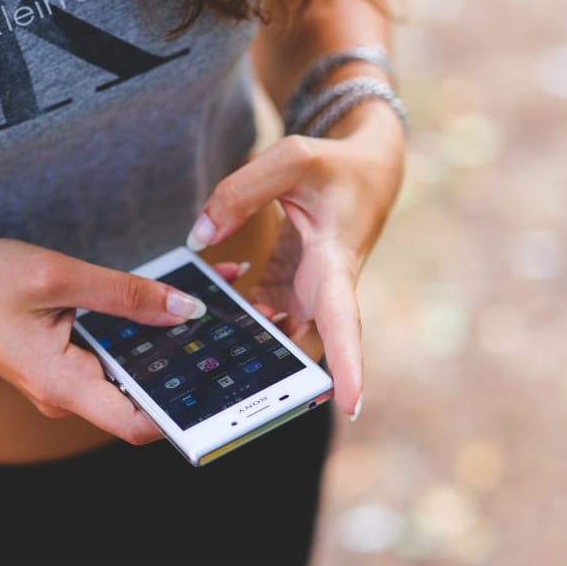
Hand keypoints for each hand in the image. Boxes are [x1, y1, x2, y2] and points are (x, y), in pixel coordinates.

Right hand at [0, 239, 207, 444]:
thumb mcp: (55, 277)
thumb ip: (123, 295)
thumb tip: (184, 311)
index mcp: (61, 385)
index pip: (136, 423)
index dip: (184, 411)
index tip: (225, 384)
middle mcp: (67, 393)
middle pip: (142, 394)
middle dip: (188, 364)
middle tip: (235, 327)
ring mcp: (67, 380)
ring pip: (131, 372)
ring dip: (170, 342)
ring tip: (212, 302)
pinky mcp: (67, 361)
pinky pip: (114, 355)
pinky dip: (143, 331)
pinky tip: (169, 302)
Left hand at [186, 103, 404, 418]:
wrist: (367, 171)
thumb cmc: (336, 166)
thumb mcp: (292, 159)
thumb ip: (240, 193)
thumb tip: (199, 238)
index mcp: (336, 263)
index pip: (343, 322)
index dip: (347, 365)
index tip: (349, 406)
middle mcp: (324, 289)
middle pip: (304, 348)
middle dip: (278, 379)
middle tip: (240, 405)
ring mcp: (306, 292)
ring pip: (277, 336)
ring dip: (246, 349)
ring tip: (204, 359)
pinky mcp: (289, 287)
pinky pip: (259, 314)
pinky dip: (235, 317)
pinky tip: (205, 313)